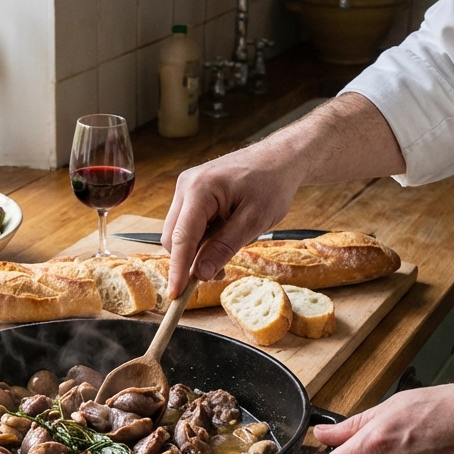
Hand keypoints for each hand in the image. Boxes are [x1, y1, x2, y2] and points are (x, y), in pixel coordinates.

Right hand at [160, 143, 300, 297]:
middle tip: (217, 273)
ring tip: (227, 250)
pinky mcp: (191, 193)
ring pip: (179, 232)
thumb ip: (224, 247)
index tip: (175, 295)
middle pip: (173, 237)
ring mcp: (186, 188)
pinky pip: (187, 224)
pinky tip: (222, 237)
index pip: (182, 238)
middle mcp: (186, 186)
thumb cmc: (271, 183)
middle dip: (189, 261)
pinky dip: (201, 238)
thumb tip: (200, 273)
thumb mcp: (254, 221)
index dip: (178, 270)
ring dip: (197, 250)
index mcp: (199, 189)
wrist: (279, 159)